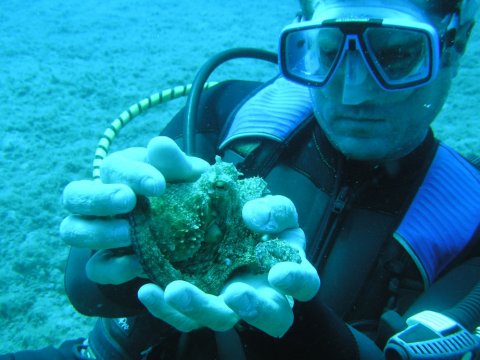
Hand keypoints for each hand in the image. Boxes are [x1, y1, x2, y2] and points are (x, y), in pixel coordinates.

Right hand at [60, 136, 209, 283]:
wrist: (192, 225)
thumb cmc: (185, 190)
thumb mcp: (187, 175)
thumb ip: (175, 162)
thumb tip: (159, 145)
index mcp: (119, 171)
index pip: (114, 168)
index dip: (134, 175)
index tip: (159, 185)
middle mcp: (99, 198)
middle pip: (74, 195)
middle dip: (100, 198)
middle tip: (128, 202)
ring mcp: (97, 231)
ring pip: (72, 230)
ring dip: (98, 233)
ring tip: (129, 234)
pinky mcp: (106, 261)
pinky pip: (95, 268)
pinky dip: (113, 267)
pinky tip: (138, 263)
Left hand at [138, 195, 319, 336]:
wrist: (229, 229)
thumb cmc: (263, 223)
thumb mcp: (276, 210)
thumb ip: (273, 209)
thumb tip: (253, 216)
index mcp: (289, 270)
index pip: (304, 282)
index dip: (295, 281)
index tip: (277, 273)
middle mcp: (265, 296)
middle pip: (268, 316)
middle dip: (253, 308)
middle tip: (233, 294)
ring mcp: (230, 305)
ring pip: (222, 320)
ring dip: (200, 308)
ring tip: (174, 291)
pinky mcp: (201, 307)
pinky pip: (185, 317)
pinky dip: (165, 308)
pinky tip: (148, 290)